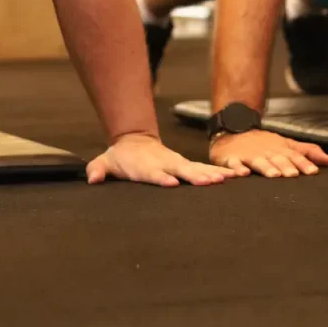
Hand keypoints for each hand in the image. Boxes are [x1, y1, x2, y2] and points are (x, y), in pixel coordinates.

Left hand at [86, 133, 236, 186]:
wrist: (135, 143)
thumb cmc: (121, 158)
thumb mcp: (105, 162)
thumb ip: (98, 169)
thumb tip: (92, 178)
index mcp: (146, 167)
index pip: (154, 174)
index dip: (161, 178)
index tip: (171, 183)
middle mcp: (165, 164)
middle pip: (181, 171)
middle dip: (195, 176)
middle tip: (210, 182)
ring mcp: (177, 164)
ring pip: (196, 169)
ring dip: (212, 174)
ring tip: (228, 178)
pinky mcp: (186, 166)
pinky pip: (204, 170)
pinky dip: (219, 172)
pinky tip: (235, 176)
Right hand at [210, 129, 327, 177]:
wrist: (233, 131)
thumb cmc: (263, 143)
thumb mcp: (286, 144)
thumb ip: (308, 152)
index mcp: (279, 149)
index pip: (294, 156)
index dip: (303, 163)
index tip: (313, 172)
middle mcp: (266, 152)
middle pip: (277, 159)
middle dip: (286, 166)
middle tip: (293, 174)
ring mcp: (249, 155)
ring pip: (259, 161)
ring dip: (266, 167)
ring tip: (274, 175)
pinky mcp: (232, 159)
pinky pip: (234, 164)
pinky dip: (238, 169)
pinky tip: (243, 174)